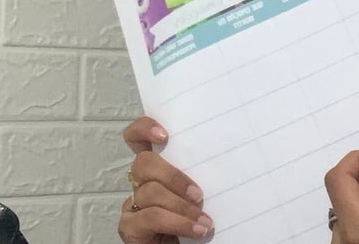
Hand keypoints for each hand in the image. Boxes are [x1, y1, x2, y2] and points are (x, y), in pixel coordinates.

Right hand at [118, 116, 213, 242]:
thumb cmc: (198, 216)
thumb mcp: (202, 190)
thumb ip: (202, 172)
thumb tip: (229, 155)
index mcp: (158, 166)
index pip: (137, 137)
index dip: (144, 128)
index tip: (165, 134)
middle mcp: (141, 181)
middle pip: (144, 162)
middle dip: (173, 176)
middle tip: (198, 193)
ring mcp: (133, 203)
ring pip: (150, 191)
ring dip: (182, 206)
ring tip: (205, 221)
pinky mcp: (129, 227)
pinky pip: (150, 217)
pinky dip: (177, 222)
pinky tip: (196, 230)